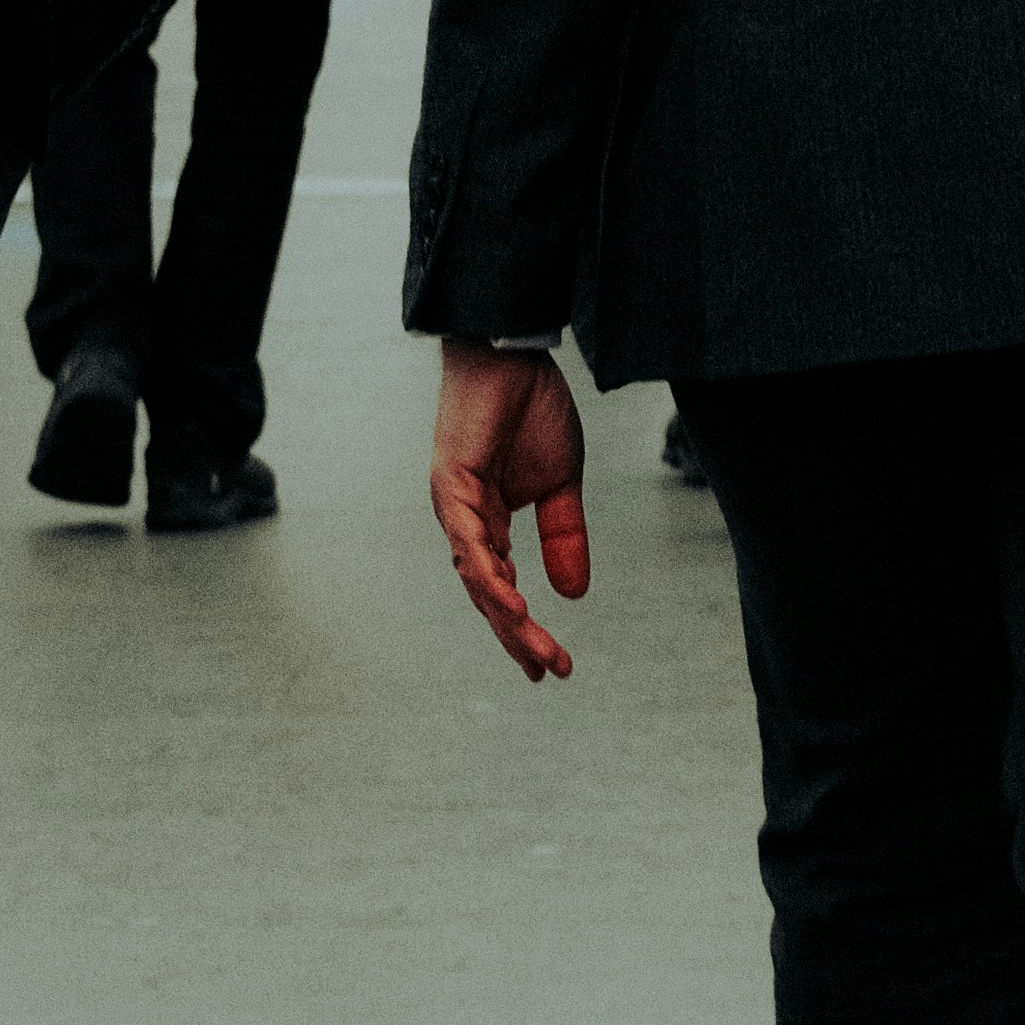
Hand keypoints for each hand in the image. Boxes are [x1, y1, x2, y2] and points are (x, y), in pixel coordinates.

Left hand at [432, 338, 589, 682]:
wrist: (514, 354)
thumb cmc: (532, 410)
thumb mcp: (560, 483)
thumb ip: (563, 535)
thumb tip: (573, 594)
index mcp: (487, 524)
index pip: (503, 589)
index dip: (523, 629)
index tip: (550, 666)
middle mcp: (464, 522)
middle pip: (487, 594)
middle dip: (517, 636)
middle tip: (548, 670)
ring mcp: (454, 505)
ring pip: (477, 577)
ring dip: (508, 616)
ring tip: (537, 649)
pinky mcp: (451, 483)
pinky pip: (469, 540)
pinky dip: (489, 574)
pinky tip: (512, 601)